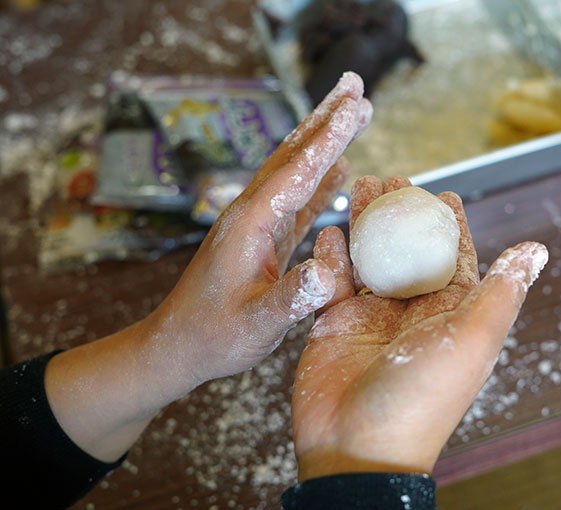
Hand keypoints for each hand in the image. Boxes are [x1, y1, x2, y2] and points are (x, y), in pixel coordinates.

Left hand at [44, 73, 371, 462]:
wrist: (178, 347)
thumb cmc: (214, 337)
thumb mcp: (257, 324)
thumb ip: (292, 298)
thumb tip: (330, 271)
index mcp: (251, 224)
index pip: (297, 172)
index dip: (329, 139)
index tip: (356, 107)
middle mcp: (251, 213)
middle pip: (293, 154)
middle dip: (326, 119)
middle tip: (355, 85)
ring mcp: (256, 224)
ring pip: (295, 170)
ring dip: (324, 140)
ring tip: (351, 112)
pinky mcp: (262, 239)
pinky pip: (296, 199)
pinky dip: (319, 177)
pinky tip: (338, 169)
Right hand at [291, 177, 547, 480]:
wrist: (358, 448)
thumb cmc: (423, 398)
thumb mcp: (472, 340)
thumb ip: (502, 291)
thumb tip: (538, 248)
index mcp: (451, 314)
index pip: (455, 258)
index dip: (451, 227)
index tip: (444, 195)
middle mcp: (413, 312)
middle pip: (410, 251)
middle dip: (402, 214)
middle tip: (391, 179)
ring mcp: (372, 317)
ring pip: (372, 258)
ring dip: (367, 224)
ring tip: (360, 187)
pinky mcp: (335, 323)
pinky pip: (334, 280)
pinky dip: (332, 254)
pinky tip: (330, 232)